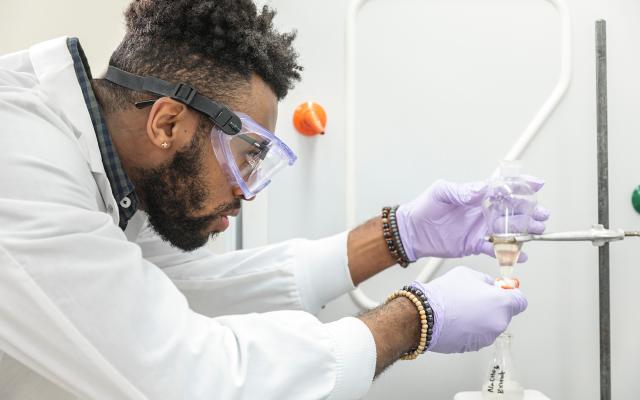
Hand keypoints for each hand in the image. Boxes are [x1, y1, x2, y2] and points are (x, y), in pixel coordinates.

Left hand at [396, 178, 549, 260]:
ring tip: (536, 232)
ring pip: (508, 230)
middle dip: (530, 212)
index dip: (522, 185)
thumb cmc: (424, 207)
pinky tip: (521, 255)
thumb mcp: (441, 192)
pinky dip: (509, 253)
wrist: (412, 231)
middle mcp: (483, 211)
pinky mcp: (475, 244)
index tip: (538, 184)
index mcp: (477, 195)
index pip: (504, 188)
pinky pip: (495, 249)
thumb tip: (481, 188)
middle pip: (513, 210)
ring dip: (524, 231)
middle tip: (542, 215)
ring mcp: (481, 228)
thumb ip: (461, 190)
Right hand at [413, 266, 526, 352]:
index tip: (503, 293)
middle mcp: (498, 322)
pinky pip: (478, 335)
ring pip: (490, 325)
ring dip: (481, 318)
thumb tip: (491, 286)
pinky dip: (471, 329)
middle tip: (473, 299)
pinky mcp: (474, 346)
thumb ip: (486, 281)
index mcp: (501, 303)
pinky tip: (456, 321)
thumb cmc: (444, 294)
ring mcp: (487, 337)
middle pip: (504, 313)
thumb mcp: (468, 274)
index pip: (521, 301)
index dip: (511, 295)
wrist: (424, 315)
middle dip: (492, 306)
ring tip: (461, 310)